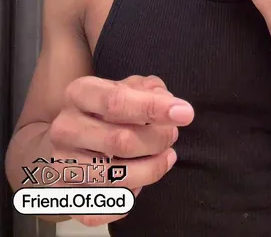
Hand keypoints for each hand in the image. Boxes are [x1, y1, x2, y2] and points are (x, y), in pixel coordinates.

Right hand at [49, 74, 193, 226]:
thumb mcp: (124, 88)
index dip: (153, 108)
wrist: (63, 137)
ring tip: (165, 157)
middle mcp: (65, 128)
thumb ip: (149, 90)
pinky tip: (138, 182)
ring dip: (152, 169)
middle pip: (120, 141)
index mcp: (79, 94)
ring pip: (116, 177)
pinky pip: (103, 207)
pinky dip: (128, 198)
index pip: (116, 101)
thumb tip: (170, 104)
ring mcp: (61, 163)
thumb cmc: (103, 111)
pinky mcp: (63, 195)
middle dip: (158, 140)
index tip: (184, 114)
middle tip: (172, 136)